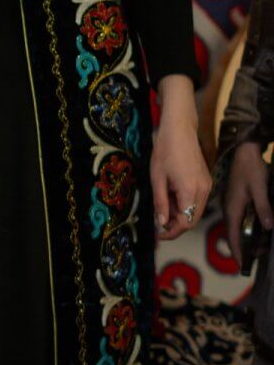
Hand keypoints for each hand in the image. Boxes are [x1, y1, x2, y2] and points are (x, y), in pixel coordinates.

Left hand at [151, 76, 211, 239]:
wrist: (180, 130)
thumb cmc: (165, 151)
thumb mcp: (157, 179)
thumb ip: (161, 202)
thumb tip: (161, 222)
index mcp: (191, 190)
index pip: (185, 222)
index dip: (171, 232)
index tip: (158, 234)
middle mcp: (204, 190)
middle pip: (192, 219)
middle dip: (175, 225)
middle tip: (158, 222)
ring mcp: (207, 185)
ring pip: (195, 210)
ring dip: (179, 214)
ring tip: (162, 205)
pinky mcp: (206, 181)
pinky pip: (197, 200)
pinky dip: (184, 204)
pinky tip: (170, 196)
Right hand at [225, 141, 272, 259]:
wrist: (244, 152)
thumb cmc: (251, 169)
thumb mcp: (260, 188)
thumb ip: (263, 207)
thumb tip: (267, 227)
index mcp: (233, 209)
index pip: (232, 236)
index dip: (237, 252)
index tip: (242, 266)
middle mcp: (229, 210)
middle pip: (233, 235)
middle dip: (243, 248)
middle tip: (257, 257)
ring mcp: (232, 206)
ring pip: (237, 228)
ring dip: (246, 239)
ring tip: (260, 246)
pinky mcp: (236, 202)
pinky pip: (239, 220)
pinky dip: (246, 229)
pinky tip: (256, 230)